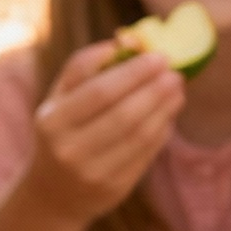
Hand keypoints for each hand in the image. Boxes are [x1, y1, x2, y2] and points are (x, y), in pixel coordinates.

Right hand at [21, 39, 184, 225]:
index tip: (159, 56)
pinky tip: (168, 115)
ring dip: (165, 110)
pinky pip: (146, 155)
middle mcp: (69, 149)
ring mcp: (92, 173)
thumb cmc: (62, 130)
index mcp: (52, 120)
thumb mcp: (60, 97)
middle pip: (124, 115)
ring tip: (177, 90)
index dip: (133, 73)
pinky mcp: (113, 188)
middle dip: (155, 91)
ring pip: (139, 136)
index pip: (100, 91)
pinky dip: (161, 131)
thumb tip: (127, 39)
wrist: (52, 191)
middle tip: (175, 73)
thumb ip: (86, 65)